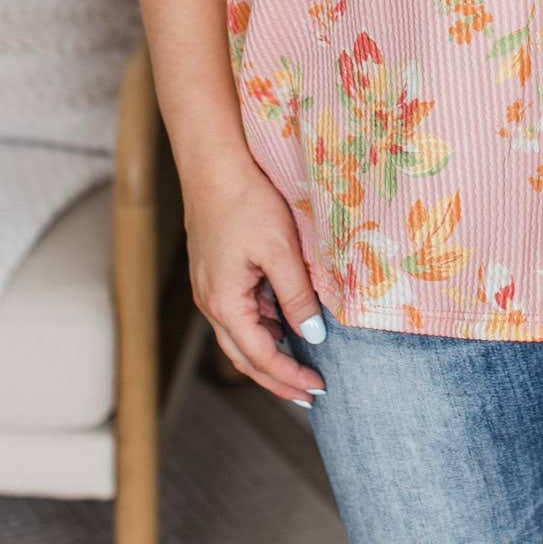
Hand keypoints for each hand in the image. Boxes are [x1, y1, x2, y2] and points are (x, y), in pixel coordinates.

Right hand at [181, 153, 328, 405]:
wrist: (214, 162)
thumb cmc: (247, 200)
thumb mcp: (281, 250)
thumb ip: (297, 296)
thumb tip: (313, 338)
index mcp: (224, 303)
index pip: (259, 356)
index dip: (288, 376)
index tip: (317, 389)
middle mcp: (211, 302)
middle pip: (244, 355)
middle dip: (276, 378)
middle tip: (309, 394)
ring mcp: (210, 287)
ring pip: (241, 335)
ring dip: (269, 353)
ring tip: (301, 366)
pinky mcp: (215, 271)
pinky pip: (240, 311)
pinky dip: (263, 326)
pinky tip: (285, 323)